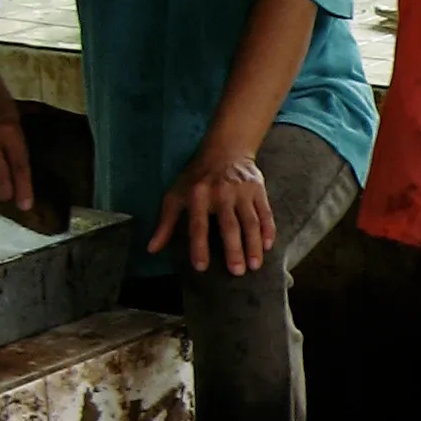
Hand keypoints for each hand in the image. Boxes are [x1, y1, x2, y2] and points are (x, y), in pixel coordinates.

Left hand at [150, 146, 275, 274]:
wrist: (226, 149)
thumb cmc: (197, 177)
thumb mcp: (176, 194)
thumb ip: (165, 223)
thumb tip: (151, 249)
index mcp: (198, 195)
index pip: (198, 224)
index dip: (199, 246)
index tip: (201, 267)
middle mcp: (221, 193)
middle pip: (229, 225)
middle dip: (234, 249)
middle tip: (237, 272)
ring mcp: (242, 191)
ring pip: (250, 221)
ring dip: (253, 244)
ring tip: (254, 265)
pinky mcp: (258, 190)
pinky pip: (265, 213)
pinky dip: (268, 230)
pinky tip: (268, 246)